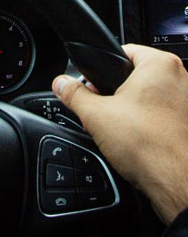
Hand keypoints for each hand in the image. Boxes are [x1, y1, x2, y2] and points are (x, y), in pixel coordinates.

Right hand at [52, 44, 187, 224]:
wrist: (176, 183)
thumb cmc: (149, 146)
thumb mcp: (95, 115)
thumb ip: (73, 94)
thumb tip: (61, 84)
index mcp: (161, 65)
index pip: (123, 53)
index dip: (102, 71)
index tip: (94, 86)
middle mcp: (181, 78)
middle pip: (137, 76)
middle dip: (118, 93)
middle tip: (105, 111)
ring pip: (151, 96)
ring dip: (134, 108)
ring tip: (122, 128)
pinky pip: (163, 114)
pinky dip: (150, 122)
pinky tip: (138, 139)